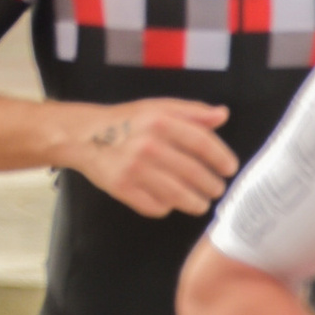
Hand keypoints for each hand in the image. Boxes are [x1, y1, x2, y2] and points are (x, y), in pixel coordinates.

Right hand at [70, 97, 238, 218]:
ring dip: (196, 202)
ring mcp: (134, 169)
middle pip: (194, 173)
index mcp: (161, 121)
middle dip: (211, 185)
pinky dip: (167, 207)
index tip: (229, 169)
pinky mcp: (122, 189)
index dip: (221, 158)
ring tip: (201, 203)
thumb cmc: (128, 121)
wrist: (85, 136)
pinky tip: (170, 202)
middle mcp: (148, 145)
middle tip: (217, 189)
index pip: (202, 143)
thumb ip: (192, 112)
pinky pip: (156, 207)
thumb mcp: (159, 107)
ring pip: (178, 195)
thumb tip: (223, 114)